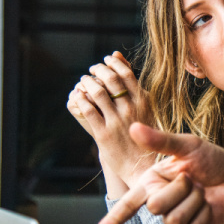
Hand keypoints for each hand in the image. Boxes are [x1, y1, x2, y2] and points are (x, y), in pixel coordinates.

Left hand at [66, 51, 152, 188]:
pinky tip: (78, 96)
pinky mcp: (103, 134)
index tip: (106, 60)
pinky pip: (88, 111)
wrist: (142, 166)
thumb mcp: (145, 108)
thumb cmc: (145, 135)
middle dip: (98, 69)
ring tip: (84, 81)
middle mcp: (131, 110)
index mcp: (144, 102)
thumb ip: (133, 85)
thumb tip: (118, 57)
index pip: (126, 73)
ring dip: (87, 82)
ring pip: (98, 93)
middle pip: (111, 79)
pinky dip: (80, 99)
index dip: (113, 63)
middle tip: (92, 69)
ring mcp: (117, 122)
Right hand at [92, 123, 223, 223]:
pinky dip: (203, 213)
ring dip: (194, 201)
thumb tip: (133, 127)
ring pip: (173, 218)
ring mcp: (174, 218)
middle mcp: (159, 201)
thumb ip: (160, 140)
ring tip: (202, 191)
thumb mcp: (187, 146)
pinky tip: (208, 205)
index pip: (127, 205)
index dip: (111, 222)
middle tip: (193, 179)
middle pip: (155, 206)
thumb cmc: (212, 159)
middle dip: (179, 189)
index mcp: (152, 182)